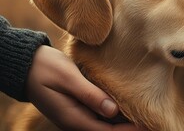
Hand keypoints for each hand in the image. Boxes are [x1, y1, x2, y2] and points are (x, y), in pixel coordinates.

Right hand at [26, 45, 141, 129]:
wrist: (27, 64)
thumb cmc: (47, 68)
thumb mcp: (69, 78)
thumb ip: (90, 95)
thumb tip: (112, 111)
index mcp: (73, 118)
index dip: (128, 130)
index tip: (147, 126)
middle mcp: (76, 120)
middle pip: (107, 129)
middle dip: (128, 128)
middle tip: (151, 123)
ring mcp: (76, 114)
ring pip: (104, 122)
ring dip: (122, 120)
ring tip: (144, 113)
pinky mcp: (78, 106)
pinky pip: (99, 113)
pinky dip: (113, 111)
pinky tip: (126, 103)